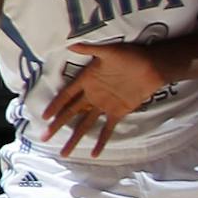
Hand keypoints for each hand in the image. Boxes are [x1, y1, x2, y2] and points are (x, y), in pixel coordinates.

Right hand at [41, 43, 167, 156]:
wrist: (154, 66)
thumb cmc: (131, 56)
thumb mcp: (109, 51)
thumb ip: (90, 49)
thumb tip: (70, 44)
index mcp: (87, 80)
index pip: (66, 96)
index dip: (55, 106)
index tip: (44, 117)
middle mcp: (92, 94)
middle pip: (71, 113)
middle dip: (57, 125)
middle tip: (44, 137)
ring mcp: (104, 105)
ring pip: (85, 125)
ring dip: (75, 138)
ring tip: (64, 152)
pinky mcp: (118, 112)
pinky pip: (107, 129)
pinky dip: (101, 141)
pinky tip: (94, 154)